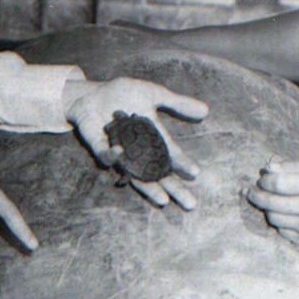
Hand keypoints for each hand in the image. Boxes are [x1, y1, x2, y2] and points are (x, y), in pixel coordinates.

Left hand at [61, 77, 208, 208]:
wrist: (92, 94)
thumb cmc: (123, 95)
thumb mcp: (154, 94)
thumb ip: (177, 104)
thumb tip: (206, 111)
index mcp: (153, 139)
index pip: (170, 154)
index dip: (182, 163)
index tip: (195, 173)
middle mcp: (139, 151)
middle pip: (158, 174)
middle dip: (174, 188)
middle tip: (191, 204)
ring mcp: (120, 153)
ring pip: (137, 175)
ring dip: (150, 188)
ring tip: (164, 200)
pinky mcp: (100, 148)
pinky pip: (106, 156)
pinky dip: (113, 155)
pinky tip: (121, 153)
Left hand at [245, 160, 298, 248]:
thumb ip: (289, 167)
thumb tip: (266, 169)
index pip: (278, 184)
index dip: (265, 181)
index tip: (262, 180)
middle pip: (272, 203)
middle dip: (257, 196)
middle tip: (251, 191)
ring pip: (274, 219)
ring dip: (268, 209)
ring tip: (271, 202)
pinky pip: (283, 232)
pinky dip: (280, 222)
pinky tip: (284, 215)